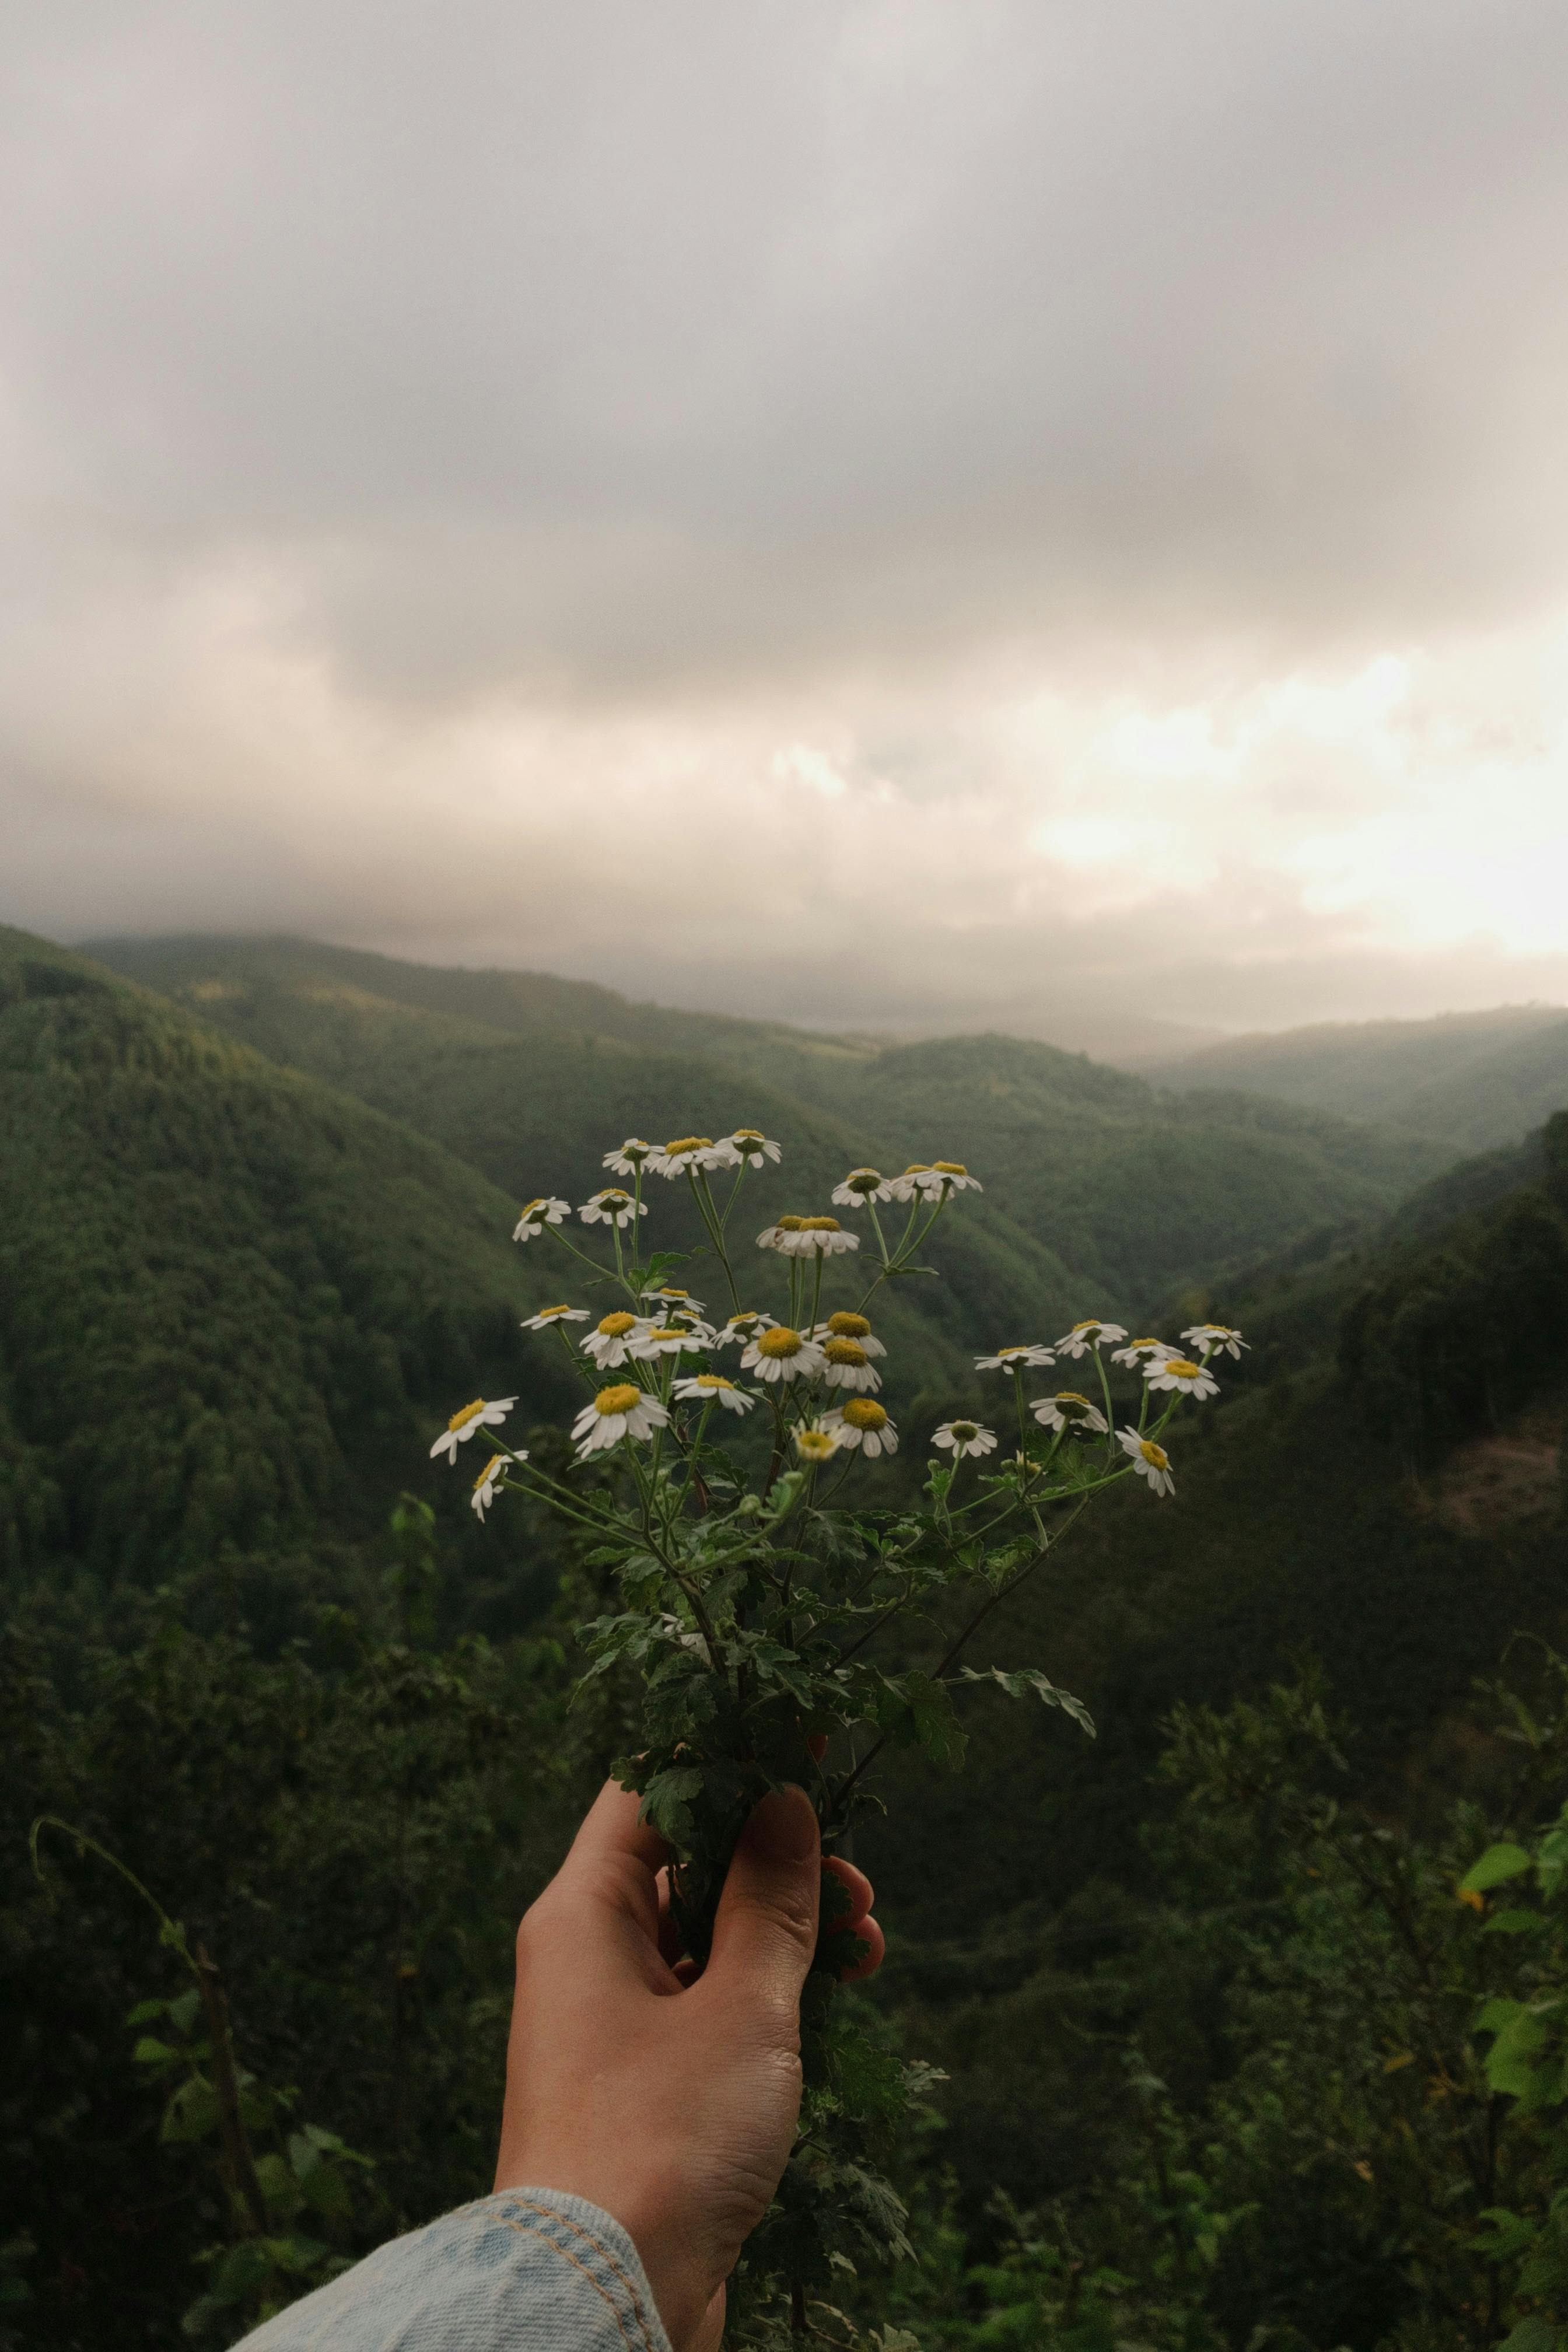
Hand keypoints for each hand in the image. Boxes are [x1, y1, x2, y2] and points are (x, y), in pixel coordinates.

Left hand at [494, 1780, 882, 2351]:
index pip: (649, 1789)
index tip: (806, 1741)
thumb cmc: (662, 2142)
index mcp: (583, 1915)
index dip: (727, 1754)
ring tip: (866, 1946)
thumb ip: (769, 1900)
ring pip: (706, 1936)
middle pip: (685, 1862)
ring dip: (787, 1928)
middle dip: (778, 1857)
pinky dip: (768, 1991)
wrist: (604, 2301)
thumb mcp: (742, 2006)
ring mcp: (610, 2024)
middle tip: (857, 1880)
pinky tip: (836, 2001)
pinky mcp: (640, 2085)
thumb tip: (784, 1804)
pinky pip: (707, 2003)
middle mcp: (584, 1958)